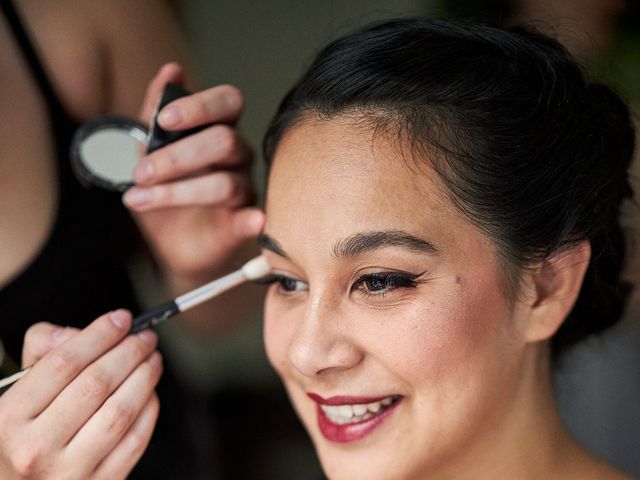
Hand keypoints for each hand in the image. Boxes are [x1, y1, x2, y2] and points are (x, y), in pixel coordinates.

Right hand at [0, 311, 161, 478]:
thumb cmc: (23, 436)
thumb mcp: (16, 394)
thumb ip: (42, 354)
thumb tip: (77, 333)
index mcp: (8, 419)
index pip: (63, 363)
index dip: (99, 334)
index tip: (122, 318)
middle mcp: (35, 449)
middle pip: (96, 384)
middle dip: (129, 352)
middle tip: (145, 337)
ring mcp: (69, 473)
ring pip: (120, 410)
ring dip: (145, 377)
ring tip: (153, 359)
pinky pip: (135, 440)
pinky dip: (149, 409)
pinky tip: (150, 392)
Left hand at [123, 63, 264, 278]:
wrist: (170, 243)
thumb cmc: (166, 191)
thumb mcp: (150, 151)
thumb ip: (156, 112)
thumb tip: (172, 69)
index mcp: (217, 131)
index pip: (228, 103)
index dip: (201, 105)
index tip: (164, 119)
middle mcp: (236, 158)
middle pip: (225, 141)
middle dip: (178, 155)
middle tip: (140, 171)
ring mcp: (242, 190)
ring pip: (225, 182)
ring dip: (177, 191)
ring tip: (137, 200)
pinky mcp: (241, 225)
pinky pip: (253, 219)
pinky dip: (253, 220)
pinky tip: (252, 221)